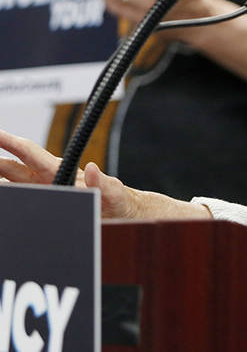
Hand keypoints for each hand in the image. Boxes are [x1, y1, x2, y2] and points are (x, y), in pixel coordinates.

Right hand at [0, 129, 138, 218]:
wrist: (122, 216)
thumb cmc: (118, 201)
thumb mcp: (114, 193)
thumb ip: (103, 183)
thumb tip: (94, 168)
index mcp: (59, 171)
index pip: (28, 153)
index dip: (9, 142)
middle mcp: (45, 179)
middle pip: (9, 166)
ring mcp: (41, 192)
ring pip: (8, 182)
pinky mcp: (43, 205)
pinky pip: (18, 200)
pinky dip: (6, 197)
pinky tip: (0, 197)